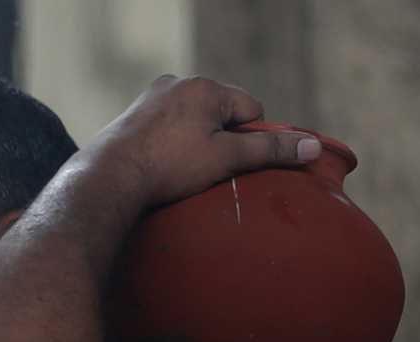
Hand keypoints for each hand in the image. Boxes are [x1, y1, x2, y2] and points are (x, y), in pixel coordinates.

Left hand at [82, 75, 321, 212]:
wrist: (107, 179)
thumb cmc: (168, 168)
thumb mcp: (225, 159)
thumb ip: (269, 150)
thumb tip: (313, 147)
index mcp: (205, 87)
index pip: (249, 108)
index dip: (249, 138)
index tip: (231, 161)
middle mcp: (177, 83)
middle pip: (218, 112)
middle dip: (220, 138)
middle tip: (204, 169)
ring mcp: (150, 99)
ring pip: (190, 120)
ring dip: (193, 141)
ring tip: (179, 170)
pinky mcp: (130, 117)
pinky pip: (164, 128)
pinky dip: (168, 144)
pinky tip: (159, 165)